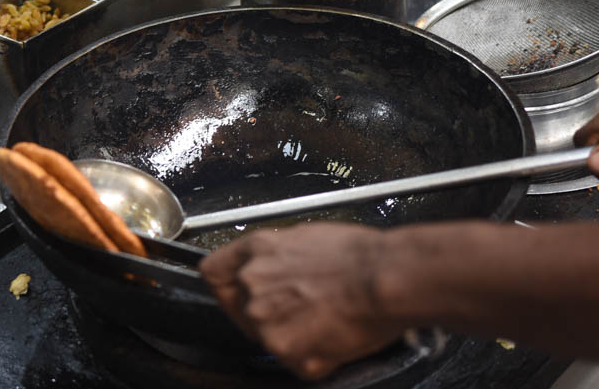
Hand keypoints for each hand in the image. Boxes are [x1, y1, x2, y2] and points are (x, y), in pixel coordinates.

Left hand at [199, 224, 403, 379]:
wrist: (386, 279)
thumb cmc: (358, 256)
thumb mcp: (303, 237)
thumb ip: (274, 256)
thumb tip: (272, 268)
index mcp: (256, 252)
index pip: (212, 272)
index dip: (225, 284)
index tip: (233, 291)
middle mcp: (253, 287)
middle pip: (239, 310)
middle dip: (268, 313)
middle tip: (301, 307)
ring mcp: (266, 324)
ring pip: (268, 338)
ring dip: (292, 335)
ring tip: (323, 319)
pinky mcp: (288, 354)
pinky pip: (294, 362)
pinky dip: (314, 356)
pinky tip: (333, 336)